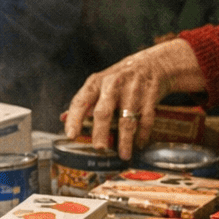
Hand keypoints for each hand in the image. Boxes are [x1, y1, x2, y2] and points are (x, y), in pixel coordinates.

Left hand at [61, 38, 204, 159]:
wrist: (154, 63)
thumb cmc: (121, 77)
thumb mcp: (100, 83)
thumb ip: (84, 101)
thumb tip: (64, 118)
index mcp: (96, 83)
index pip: (80, 102)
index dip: (74, 119)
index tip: (71, 135)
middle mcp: (112, 85)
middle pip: (103, 112)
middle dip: (100, 131)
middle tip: (99, 148)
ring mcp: (133, 91)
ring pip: (127, 119)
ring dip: (125, 140)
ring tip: (123, 154)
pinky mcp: (150, 96)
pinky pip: (146, 119)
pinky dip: (142, 133)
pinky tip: (139, 144)